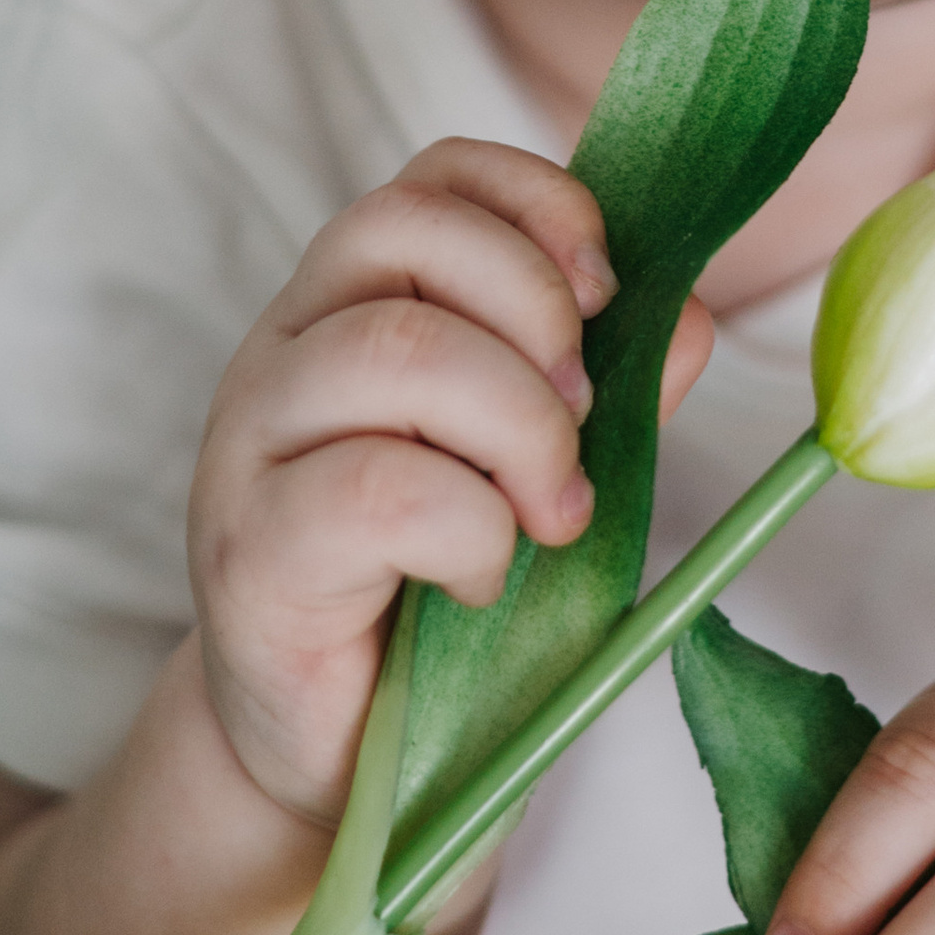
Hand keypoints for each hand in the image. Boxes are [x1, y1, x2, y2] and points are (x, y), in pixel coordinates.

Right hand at [188, 137, 709, 830]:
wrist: (336, 755)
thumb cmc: (440, 593)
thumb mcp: (538, 471)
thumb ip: (606, 391)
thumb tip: (686, 314)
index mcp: (354, 305)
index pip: (432, 178)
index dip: (536, 203)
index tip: (608, 289)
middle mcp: (286, 348)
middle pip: (404, 233)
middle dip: (535, 310)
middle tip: (584, 420)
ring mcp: (250, 442)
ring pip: (395, 347)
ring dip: (519, 427)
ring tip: (552, 513)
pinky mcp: (249, 547)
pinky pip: (375, 487)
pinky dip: (467, 529)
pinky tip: (478, 579)